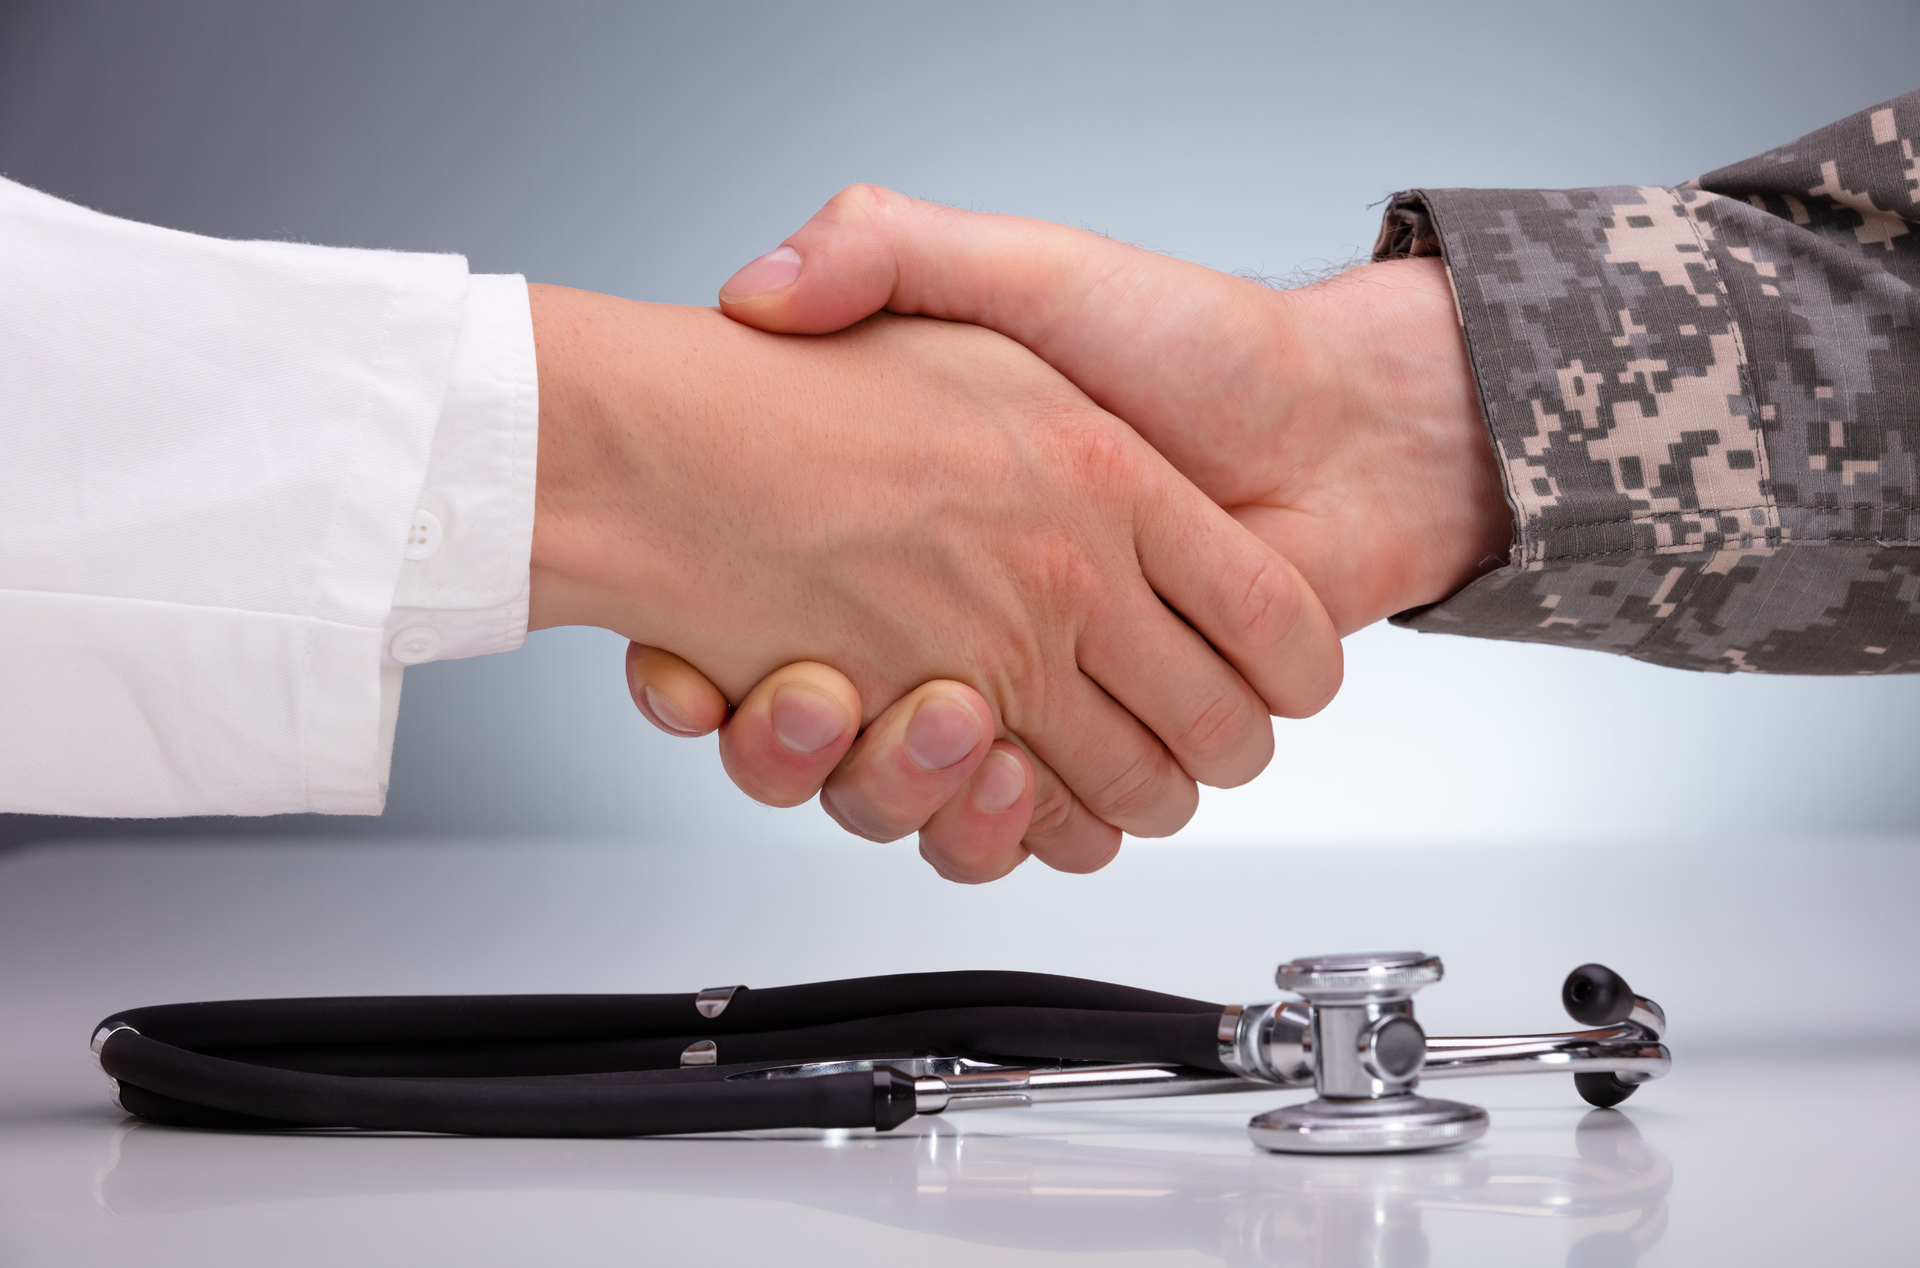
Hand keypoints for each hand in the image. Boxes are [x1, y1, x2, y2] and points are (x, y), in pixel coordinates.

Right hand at [526, 284, 1340, 877]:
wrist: (1340, 420)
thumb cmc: (1186, 342)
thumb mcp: (1017, 272)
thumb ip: (886, 252)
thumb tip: (754, 295)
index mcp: (924, 531)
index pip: (759, 624)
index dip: (703, 669)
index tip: (692, 665)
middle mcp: (968, 623)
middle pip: (827, 743)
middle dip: (803, 748)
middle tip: (819, 695)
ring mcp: (1041, 694)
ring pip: (924, 805)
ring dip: (911, 791)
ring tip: (945, 721)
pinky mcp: (1117, 749)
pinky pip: (1041, 834)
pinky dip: (1019, 830)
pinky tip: (1012, 775)